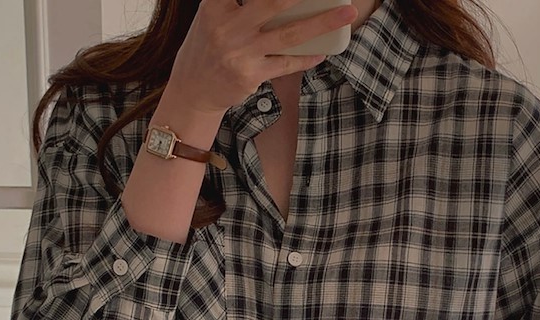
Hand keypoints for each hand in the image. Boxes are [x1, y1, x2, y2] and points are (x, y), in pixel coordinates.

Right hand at [169, 0, 357, 114]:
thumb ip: (237, 2)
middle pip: (273, 2)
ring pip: (289, 34)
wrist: (193, 90)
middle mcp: (229, 27)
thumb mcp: (214, 15)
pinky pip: (286, 64)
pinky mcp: (252, 75)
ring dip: (322, 23)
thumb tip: (283, 2)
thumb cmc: (208, 46)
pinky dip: (306, 57)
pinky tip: (323, 51)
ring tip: (346, 13)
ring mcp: (242, 52)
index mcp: (216, 5)